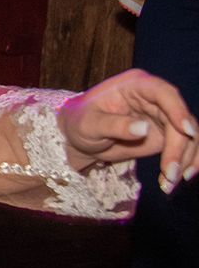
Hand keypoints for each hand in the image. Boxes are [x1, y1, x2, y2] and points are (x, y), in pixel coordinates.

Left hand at [60, 68, 198, 189]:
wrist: (80, 138)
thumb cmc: (80, 122)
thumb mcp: (89, 124)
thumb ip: (114, 125)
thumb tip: (143, 129)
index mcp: (135, 85)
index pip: (164, 93)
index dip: (178, 110)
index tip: (186, 131)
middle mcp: (154, 98)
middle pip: (181, 119)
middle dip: (180, 148)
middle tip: (170, 173)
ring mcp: (163, 117)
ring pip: (190, 135)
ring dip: (186, 159)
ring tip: (169, 182)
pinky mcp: (167, 135)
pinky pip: (186, 147)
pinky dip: (186, 163)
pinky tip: (172, 180)